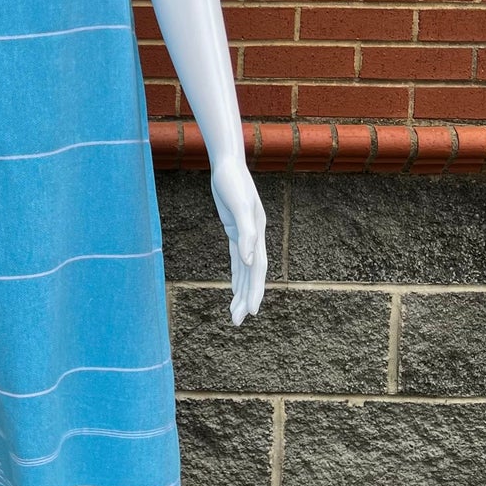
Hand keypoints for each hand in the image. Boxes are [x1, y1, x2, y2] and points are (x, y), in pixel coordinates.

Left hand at [209, 159, 266, 325]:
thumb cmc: (233, 181)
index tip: (250, 312)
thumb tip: (249, 260)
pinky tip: (233, 289)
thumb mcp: (238, 206)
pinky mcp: (235, 230)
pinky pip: (237, 259)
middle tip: (238, 322)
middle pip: (252, 274)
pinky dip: (236, 275)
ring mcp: (246, 234)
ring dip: (240, 291)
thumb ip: (246, 233)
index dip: (255, 290)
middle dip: (246, 298)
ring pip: (244, 270)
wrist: (227, 164)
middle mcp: (255, 237)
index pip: (258, 269)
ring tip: (235, 314)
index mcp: (258, 233)